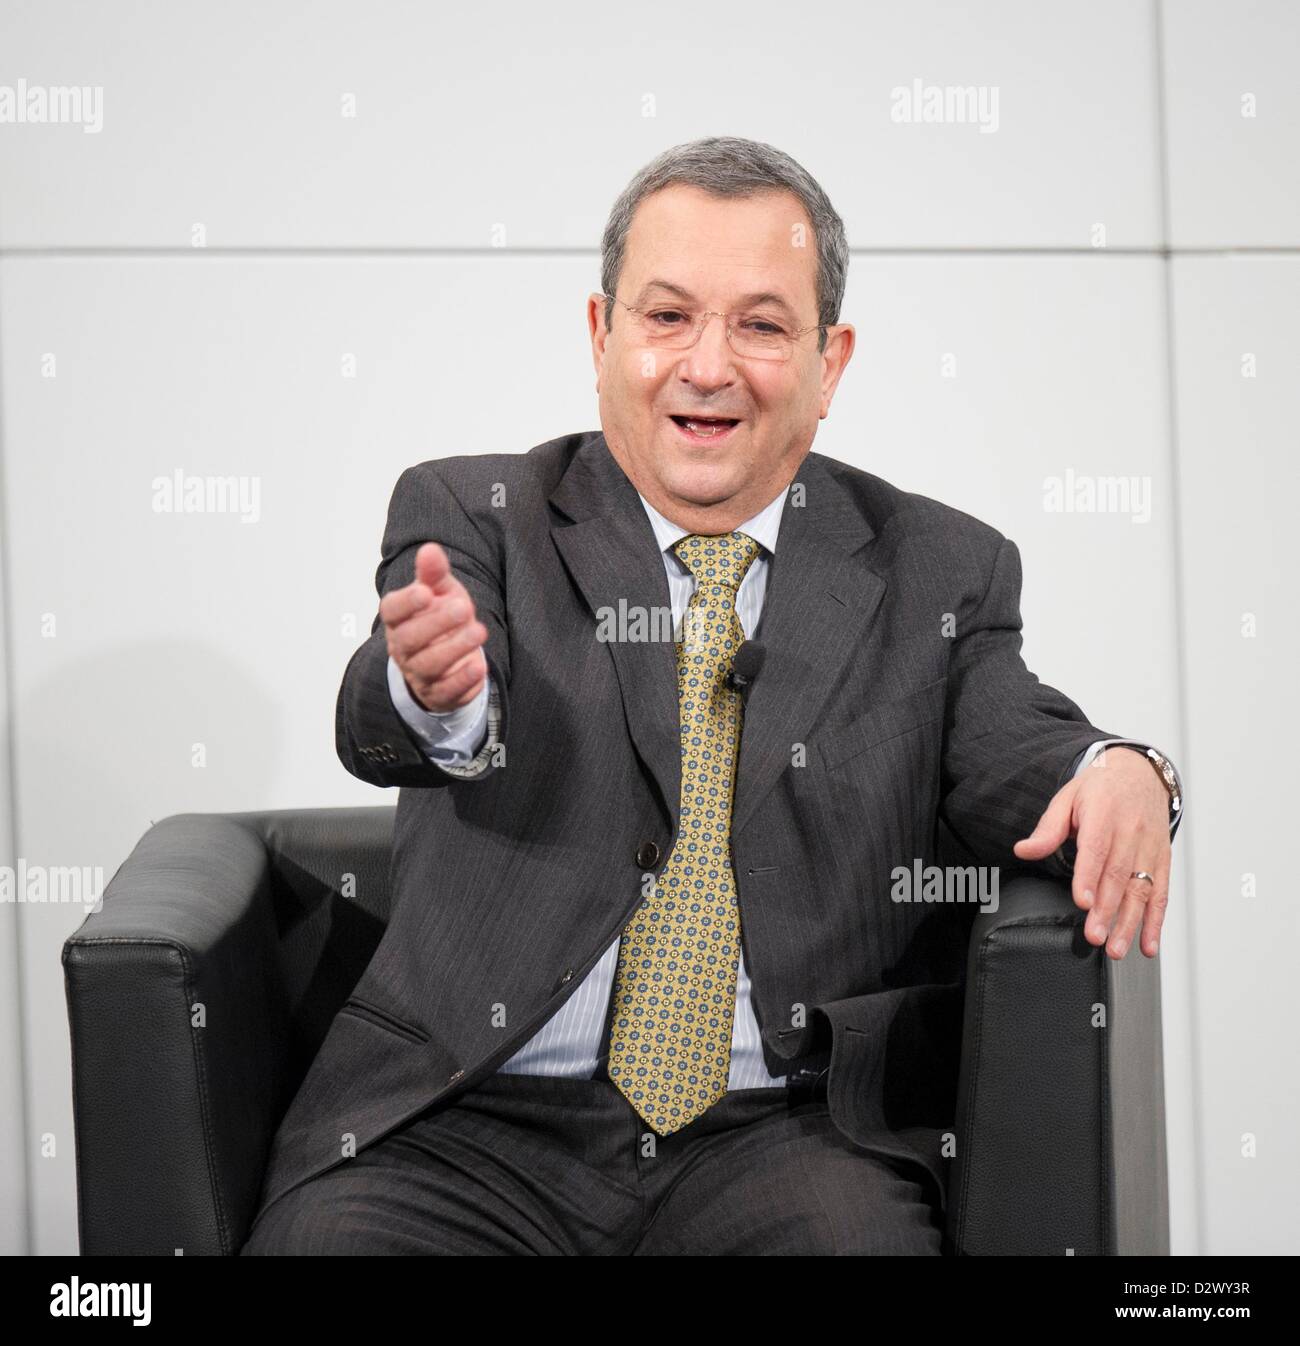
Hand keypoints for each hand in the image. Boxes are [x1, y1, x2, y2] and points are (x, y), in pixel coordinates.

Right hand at [381, 542, 488, 712]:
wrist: (451, 657)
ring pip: (428, 665)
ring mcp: (419, 673)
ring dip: (454, 649)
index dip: (406, 602)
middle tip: (464, 608)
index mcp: (398, 619)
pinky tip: (478, 666)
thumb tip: (430, 549)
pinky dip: (462, 680)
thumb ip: (434, 573)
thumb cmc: (442, 617)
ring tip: (479, 631)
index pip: (391, 611)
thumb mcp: (441, 592)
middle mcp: (403, 647)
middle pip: (409, 639)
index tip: (426, 592)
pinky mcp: (438, 694)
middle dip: (436, 623)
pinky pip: (446, 691)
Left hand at [1012, 747, 1171, 959]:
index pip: (1096, 849)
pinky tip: (1147, 944)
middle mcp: (1131, 831)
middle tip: (1094, 936)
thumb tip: (1023, 850)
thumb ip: (1047, 829)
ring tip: (1116, 947)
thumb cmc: (1099, 789)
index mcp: (1104, 813)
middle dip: (1106, 910)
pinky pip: (1161, 893)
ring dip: (1130, 922)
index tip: (1081, 902)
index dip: (1089, 877)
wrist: (1139, 773)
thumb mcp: (1067, 798)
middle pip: (1118, 875)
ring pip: (1142, 889)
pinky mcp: (1163, 859)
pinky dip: (1156, 921)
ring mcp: (1150, 846)